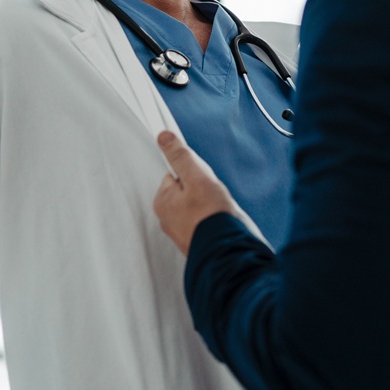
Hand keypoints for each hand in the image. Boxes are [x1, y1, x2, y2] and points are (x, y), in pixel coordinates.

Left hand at [153, 131, 241, 255]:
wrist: (227, 251)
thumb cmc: (212, 216)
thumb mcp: (197, 177)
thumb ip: (180, 156)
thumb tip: (164, 137)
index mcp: (163, 200)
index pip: (176, 174)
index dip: (194, 173)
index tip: (203, 179)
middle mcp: (167, 218)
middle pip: (186, 191)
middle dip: (202, 190)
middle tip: (214, 196)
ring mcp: (180, 232)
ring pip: (196, 207)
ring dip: (208, 206)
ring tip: (219, 211)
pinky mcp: (193, 242)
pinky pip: (202, 223)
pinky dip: (211, 221)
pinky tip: (219, 223)